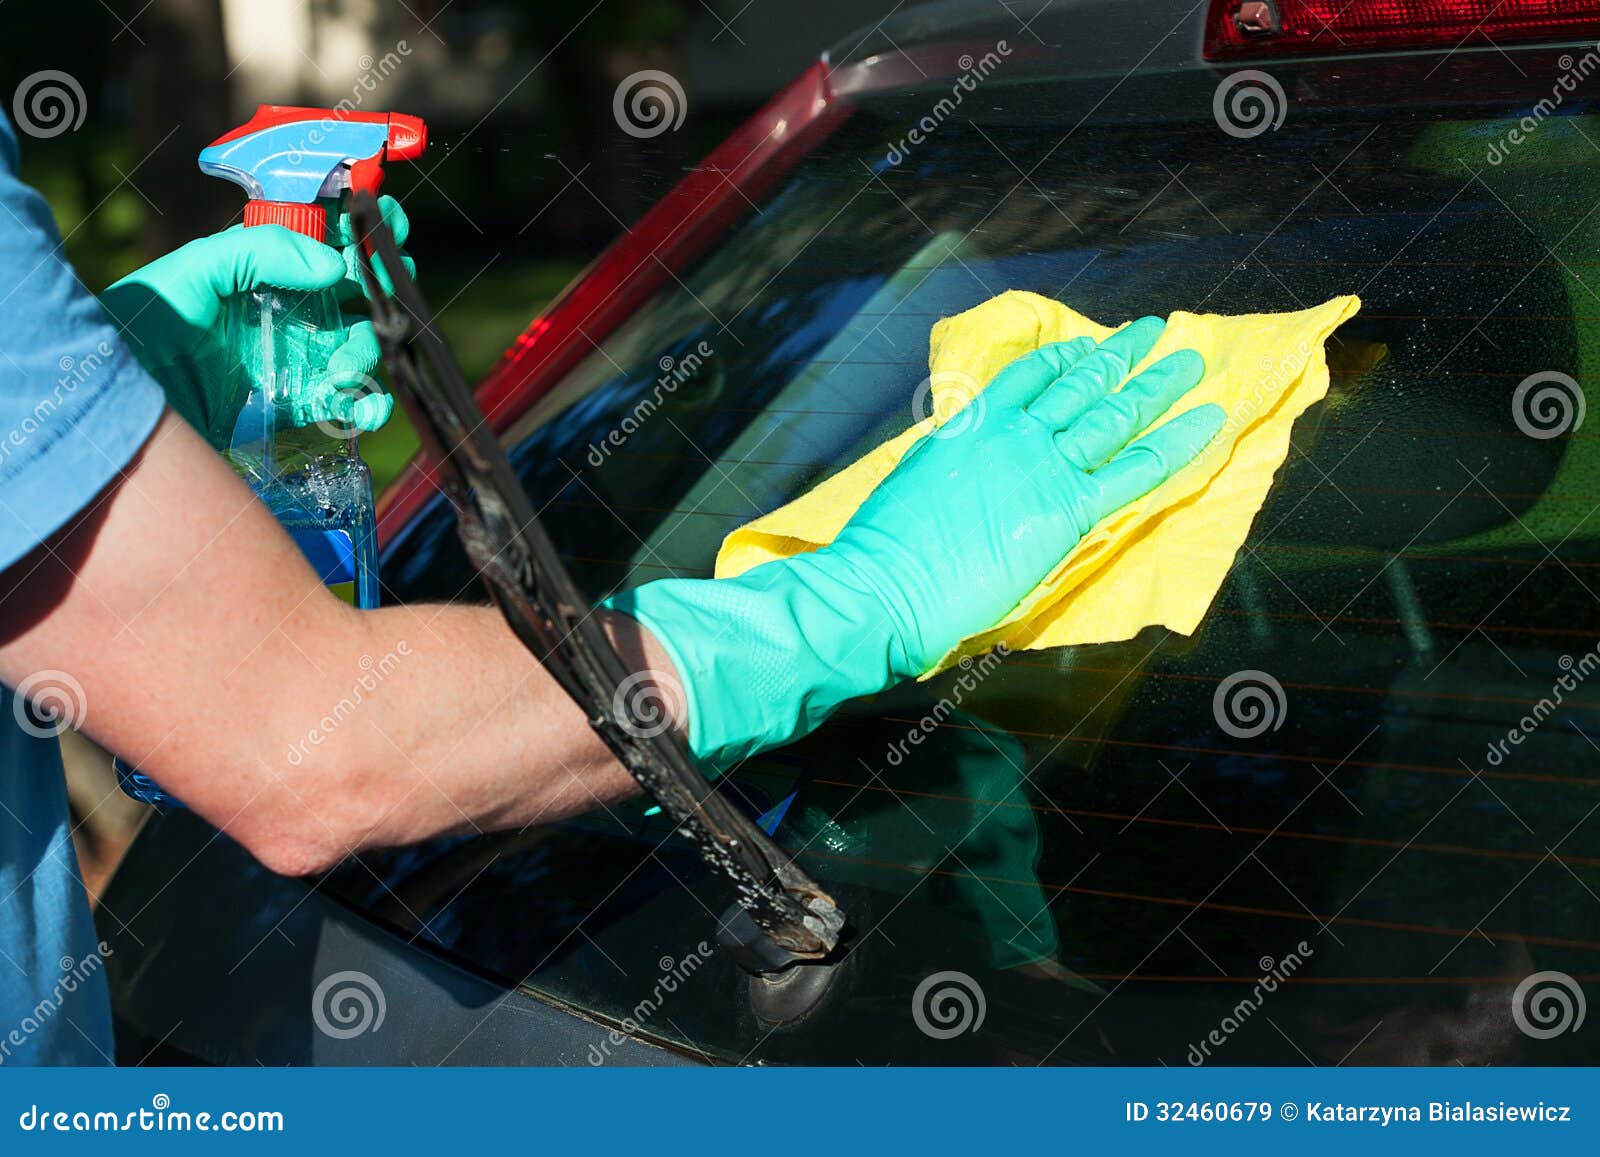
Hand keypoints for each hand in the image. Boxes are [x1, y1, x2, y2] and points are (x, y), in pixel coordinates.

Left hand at [99, 195, 411, 443]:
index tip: (387, 222)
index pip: (332, 235)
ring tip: (341, 366)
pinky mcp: (303, 402)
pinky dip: (371, 406)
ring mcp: (303, 355)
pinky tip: (366, 408)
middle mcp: (296, 306)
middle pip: (364, 289)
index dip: (366, 224)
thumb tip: (333, 267)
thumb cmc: (149, 319)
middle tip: (382, 290)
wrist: (126, 395)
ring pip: (365, 345)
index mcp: (272, 265)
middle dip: (387, 285)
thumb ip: (261, 252)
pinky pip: (352, 402)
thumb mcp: (196, 270)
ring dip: (370, 351)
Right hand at [607, 316, 1224, 767]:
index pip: (1025, 379)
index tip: (1086, 345)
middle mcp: (1011, 435)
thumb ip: (948, 472)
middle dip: (1120, 357)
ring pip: (1114, 413)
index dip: (1063, 360)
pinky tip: (1208, 420)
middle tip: (1153, 333)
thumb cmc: (882, 554)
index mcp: (969, 428)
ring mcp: (1042, 467)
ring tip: (1188, 360)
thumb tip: (959, 479)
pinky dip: (1178, 441)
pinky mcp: (1068, 509)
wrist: (885, 584)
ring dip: (1156, 384)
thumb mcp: (912, 487)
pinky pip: (1138, 467)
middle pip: (1079, 385)